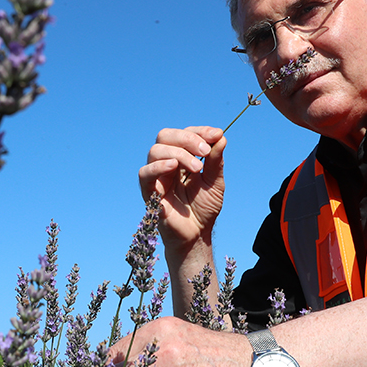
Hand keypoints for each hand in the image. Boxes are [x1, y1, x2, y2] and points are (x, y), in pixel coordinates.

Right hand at [138, 126, 226, 254]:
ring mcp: (157, 177)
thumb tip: (221, 137)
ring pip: (155, 150)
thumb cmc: (204, 209)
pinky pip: (145, 173)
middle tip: (205, 151)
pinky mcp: (149, 192)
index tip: (216, 135)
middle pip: (166, 136)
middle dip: (187, 139)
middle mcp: (166, 164)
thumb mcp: (215, 182)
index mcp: (182, 158)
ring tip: (197, 168)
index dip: (200, 131)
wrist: (197, 235)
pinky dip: (158, 166)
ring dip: (178, 153)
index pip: (185, 134)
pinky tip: (173, 167)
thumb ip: (216, 161)